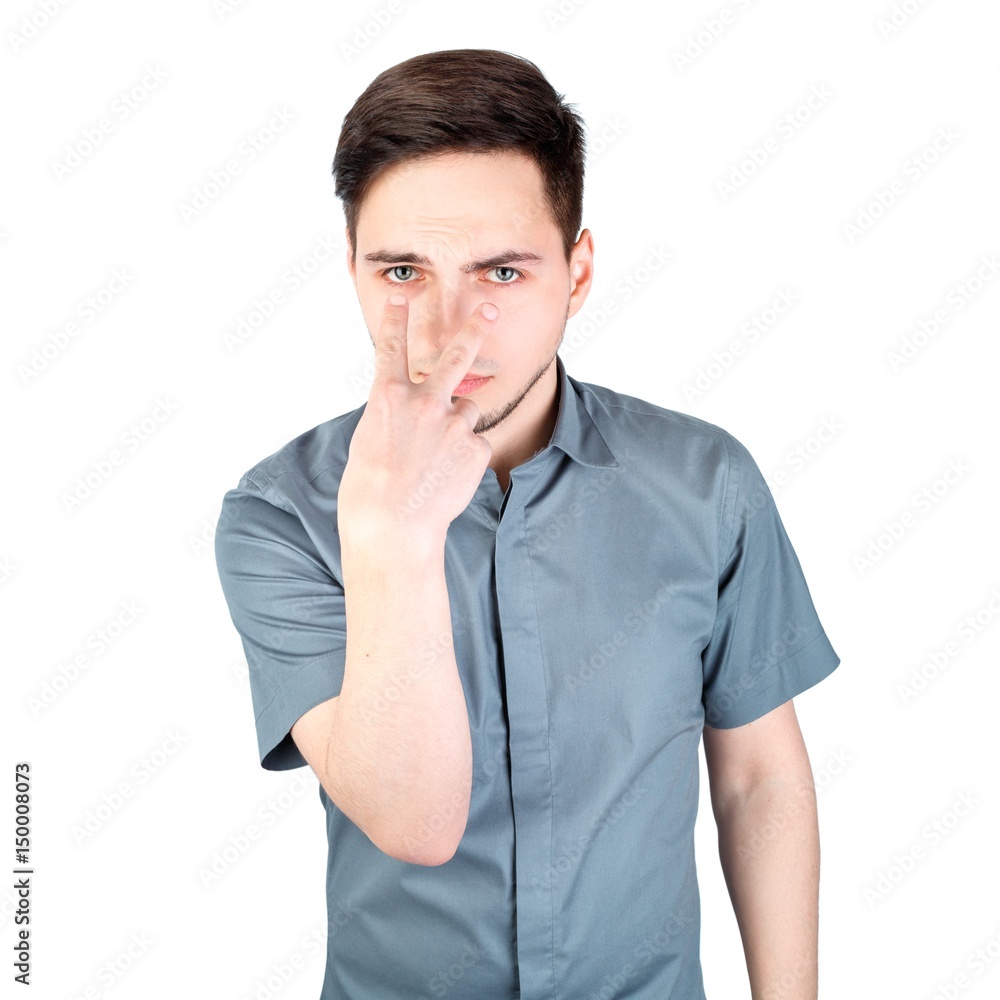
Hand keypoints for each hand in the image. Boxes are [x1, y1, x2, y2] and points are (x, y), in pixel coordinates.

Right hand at [338, 293, 498, 549]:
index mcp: (388, 397)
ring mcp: (453, 424)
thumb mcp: (370, 439)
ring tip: (437, 458)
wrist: (393, 526)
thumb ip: (393, 414)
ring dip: (457, 425)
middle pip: (455, 355)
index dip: (396, 319)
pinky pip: (473, 443)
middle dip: (473, 328)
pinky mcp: (475, 447)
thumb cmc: (369, 489)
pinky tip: (446, 477)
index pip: (392, 347)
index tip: (402, 297)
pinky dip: (463, 456)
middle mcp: (424, 402)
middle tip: (488, 308)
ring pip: (466, 410)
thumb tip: (411, 405)